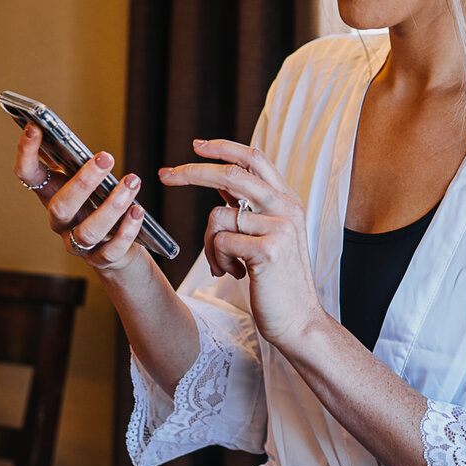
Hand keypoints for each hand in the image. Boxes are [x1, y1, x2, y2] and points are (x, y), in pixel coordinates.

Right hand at [13, 124, 145, 273]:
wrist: (115, 250)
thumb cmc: (96, 205)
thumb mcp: (83, 182)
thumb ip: (73, 161)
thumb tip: (60, 130)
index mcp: (51, 196)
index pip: (28, 175)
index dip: (25, 153)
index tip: (34, 127)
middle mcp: (60, 221)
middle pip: (61, 206)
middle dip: (83, 182)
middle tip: (107, 157)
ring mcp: (77, 244)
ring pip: (88, 231)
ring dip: (113, 206)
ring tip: (132, 182)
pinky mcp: (100, 260)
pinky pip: (111, 250)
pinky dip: (127, 231)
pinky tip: (139, 211)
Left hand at [158, 139, 324, 354]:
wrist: (299, 320)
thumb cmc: (278, 281)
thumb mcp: (267, 234)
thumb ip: (248, 206)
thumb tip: (220, 179)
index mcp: (286, 200)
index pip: (254, 159)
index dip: (224, 147)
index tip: (197, 145)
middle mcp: (286, 207)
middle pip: (231, 174)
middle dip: (193, 172)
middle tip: (166, 175)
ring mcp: (279, 227)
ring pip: (218, 215)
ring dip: (211, 244)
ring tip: (227, 265)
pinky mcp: (269, 249)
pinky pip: (221, 242)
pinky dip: (219, 260)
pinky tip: (236, 274)